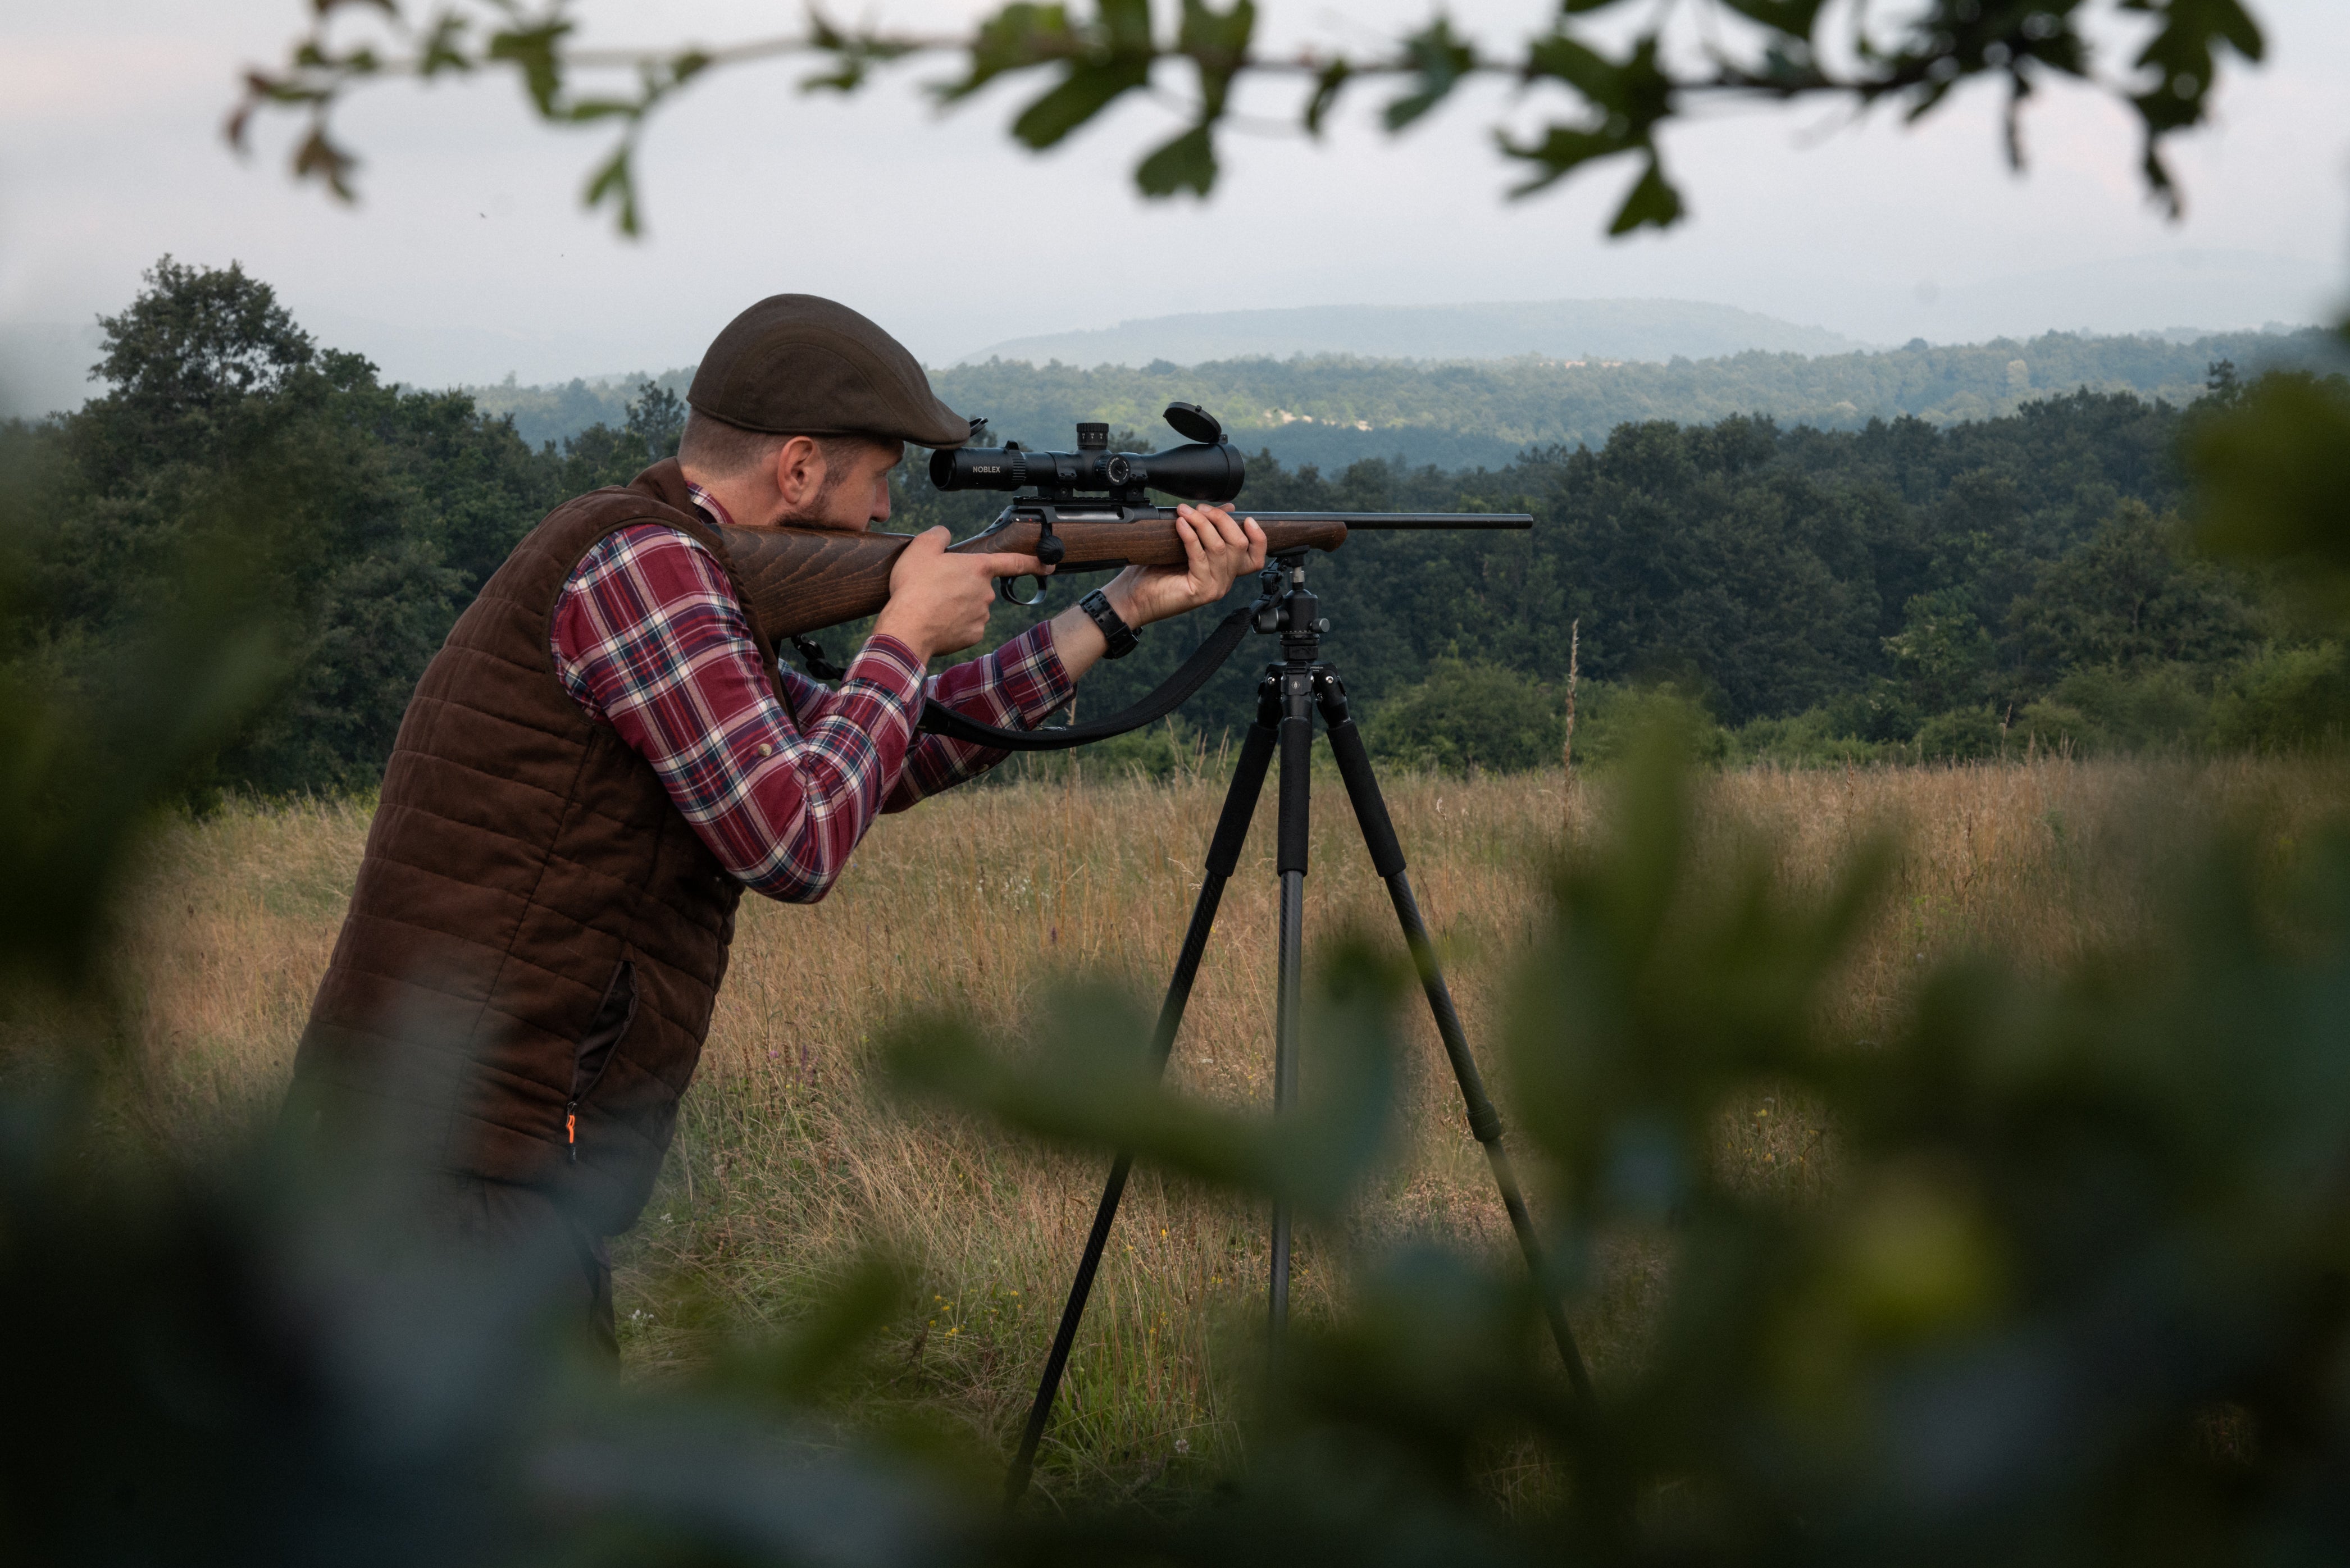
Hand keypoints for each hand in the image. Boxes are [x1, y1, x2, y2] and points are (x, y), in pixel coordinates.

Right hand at [873, 527, 1044, 662]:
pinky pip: (967, 626)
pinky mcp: (974, 635)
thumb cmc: (914, 587)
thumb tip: (944, 534)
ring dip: (958, 605)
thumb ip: (938, 535)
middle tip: (937, 587)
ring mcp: (982, 616)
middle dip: (963, 585)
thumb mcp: (921, 548)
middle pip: (980, 585)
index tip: (1049, 564)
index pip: (1013, 562)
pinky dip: (955, 624)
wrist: (907, 628)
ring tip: (932, 605)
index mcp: (979, 568)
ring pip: (973, 606)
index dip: (1033, 561)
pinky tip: (938, 621)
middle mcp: (986, 592)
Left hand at [1104, 504, 1268, 627]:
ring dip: (1202, 523)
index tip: (1248, 518)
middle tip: (1199, 508)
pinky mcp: (1201, 591)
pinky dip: (1190, 536)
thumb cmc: (1155, 572)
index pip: (1256, 557)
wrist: (1133, 597)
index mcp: (1225, 571)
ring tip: (1185, 512)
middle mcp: (1224, 581)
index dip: (1259, 538)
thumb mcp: (1186, 544)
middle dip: (1220, 520)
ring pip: (1219, 547)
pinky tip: (1180, 524)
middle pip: (1239, 544)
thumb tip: (1228, 508)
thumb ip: (1208, 529)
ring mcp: (1215, 587)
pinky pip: (1200, 556)